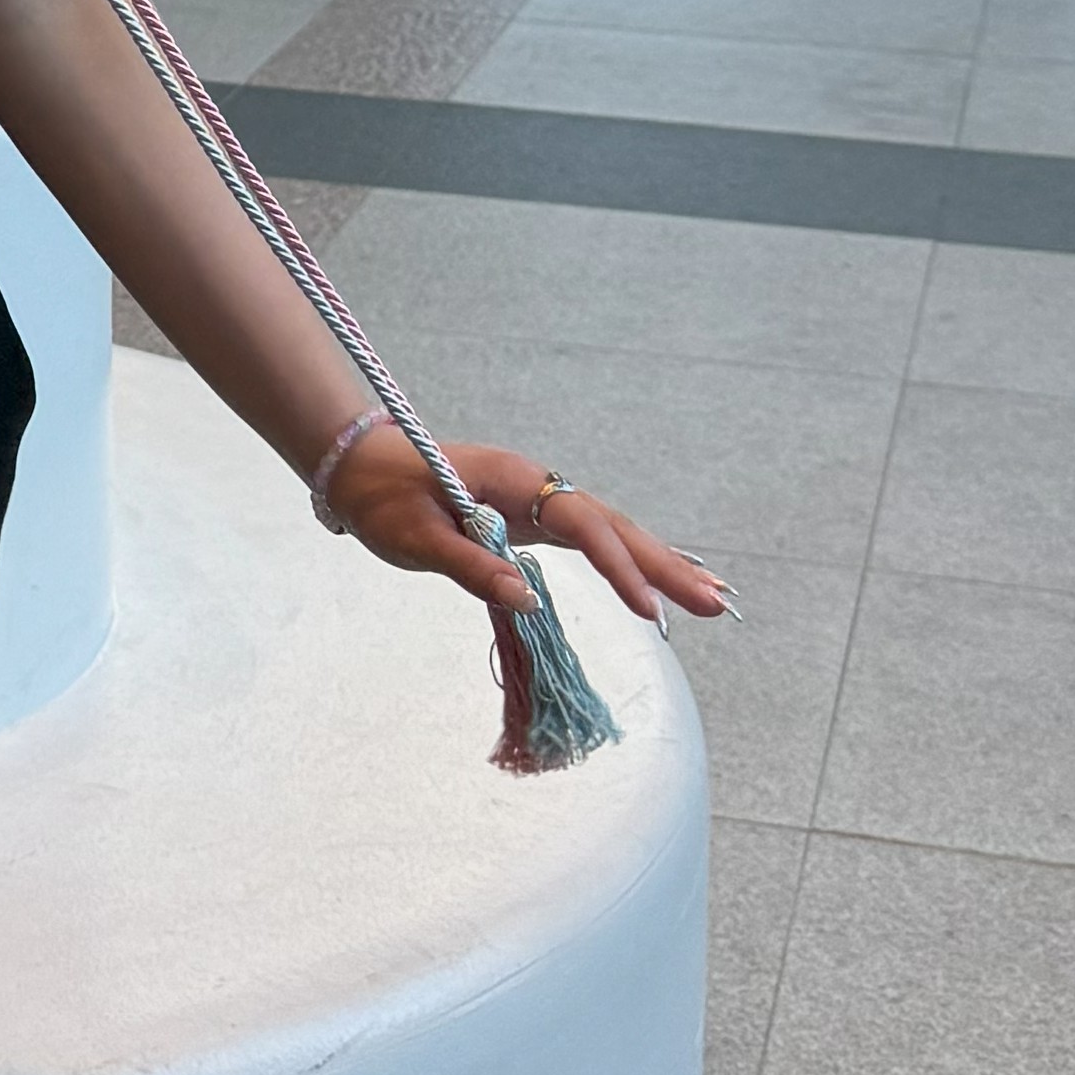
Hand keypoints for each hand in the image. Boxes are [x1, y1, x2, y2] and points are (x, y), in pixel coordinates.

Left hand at [319, 428, 729, 634]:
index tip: (648, 611)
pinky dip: (628, 562)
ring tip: (711, 599)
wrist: (356, 464)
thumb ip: (470, 566)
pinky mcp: (530, 517)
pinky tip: (656, 585)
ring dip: (658, 565)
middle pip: (614, 526)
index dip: (619, 568)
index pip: (583, 525)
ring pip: (611, 532)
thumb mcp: (414, 538)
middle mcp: (536, 485)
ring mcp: (537, 500)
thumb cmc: (380, 497)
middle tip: (718, 606)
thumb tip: (526, 601)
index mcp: (514, 480)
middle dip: (666, 567)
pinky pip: (591, 540)